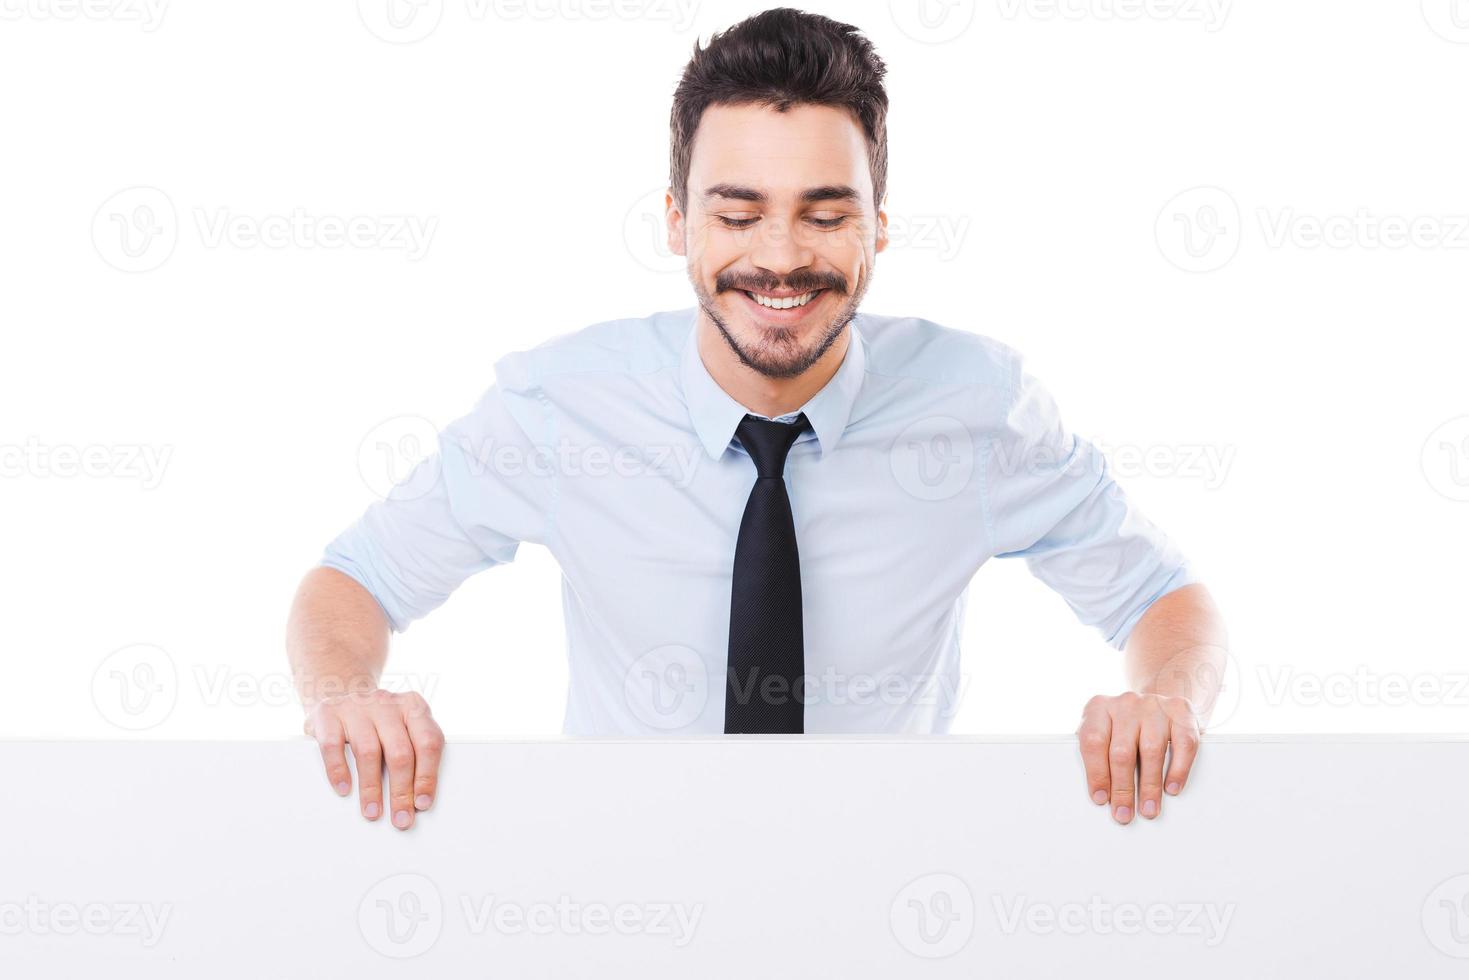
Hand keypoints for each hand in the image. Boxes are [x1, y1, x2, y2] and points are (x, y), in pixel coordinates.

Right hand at [303, 689, 443, 830]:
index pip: (428, 742)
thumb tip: (417, 799)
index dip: (427, 776)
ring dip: (371, 788)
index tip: (422, 803)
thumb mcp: (400, 726)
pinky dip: (338, 770)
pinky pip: (333, 745)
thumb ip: (413, 751)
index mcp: (413, 706)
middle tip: (400, 818)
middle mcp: (387, 703)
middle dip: (401, 791)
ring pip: (369, 752)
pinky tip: (344, 789)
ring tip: (372, 812)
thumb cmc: (376, 721)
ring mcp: (357, 706)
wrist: (338, 691)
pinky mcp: (328, 713)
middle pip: (400, 752)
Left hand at [1075, 691, 1199, 823]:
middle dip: (1122, 789)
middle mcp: (1126, 703)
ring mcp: (1154, 705)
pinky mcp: (1181, 711)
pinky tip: (1171, 787)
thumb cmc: (1124, 723)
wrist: (1157, 696)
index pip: (1093, 742)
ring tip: (1148, 809)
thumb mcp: (1103, 730)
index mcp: (1099, 708)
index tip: (1100, 799)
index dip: (1096, 774)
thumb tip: (1099, 794)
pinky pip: (1182, 744)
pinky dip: (1178, 770)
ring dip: (1149, 786)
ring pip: (1151, 751)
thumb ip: (1096, 754)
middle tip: (1124, 813)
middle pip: (1122, 752)